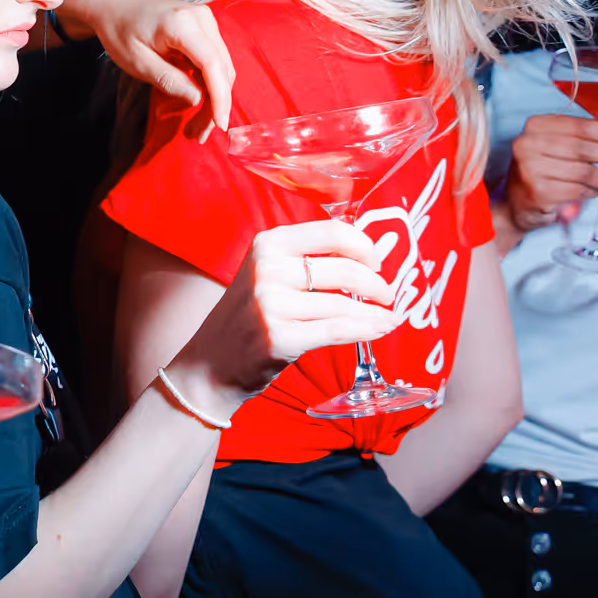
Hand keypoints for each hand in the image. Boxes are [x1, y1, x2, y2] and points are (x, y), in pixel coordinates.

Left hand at [64, 0, 235, 139]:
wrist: (114, 4)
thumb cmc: (120, 31)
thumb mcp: (138, 62)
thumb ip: (169, 80)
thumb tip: (198, 100)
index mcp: (183, 24)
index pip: (213, 66)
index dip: (220, 98)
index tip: (219, 125)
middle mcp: (202, 18)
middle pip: (222, 69)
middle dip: (216, 104)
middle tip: (198, 134)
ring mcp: (205, 20)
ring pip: (222, 67)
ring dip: (214, 97)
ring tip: (196, 125)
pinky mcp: (204, 27)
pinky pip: (214, 60)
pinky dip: (208, 83)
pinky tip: (196, 102)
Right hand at [167, 216, 401, 417]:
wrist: (210, 364)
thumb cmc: (249, 318)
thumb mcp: (270, 275)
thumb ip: (313, 260)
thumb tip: (377, 252)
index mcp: (267, 244)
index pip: (332, 232)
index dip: (365, 246)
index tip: (377, 262)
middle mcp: (267, 269)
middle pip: (343, 269)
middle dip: (376, 283)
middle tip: (386, 294)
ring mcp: (271, 305)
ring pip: (344, 303)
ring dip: (375, 311)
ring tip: (388, 316)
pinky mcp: (280, 338)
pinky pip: (338, 330)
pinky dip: (367, 329)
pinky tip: (381, 328)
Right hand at [499, 113, 597, 237]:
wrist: (516, 204)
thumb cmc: (542, 172)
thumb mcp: (563, 148)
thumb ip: (593, 139)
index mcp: (536, 126)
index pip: (582, 126)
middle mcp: (528, 144)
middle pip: (584, 147)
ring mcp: (531, 169)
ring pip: (584, 171)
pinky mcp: (538, 192)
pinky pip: (578, 190)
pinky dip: (591, 192)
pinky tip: (591, 191)